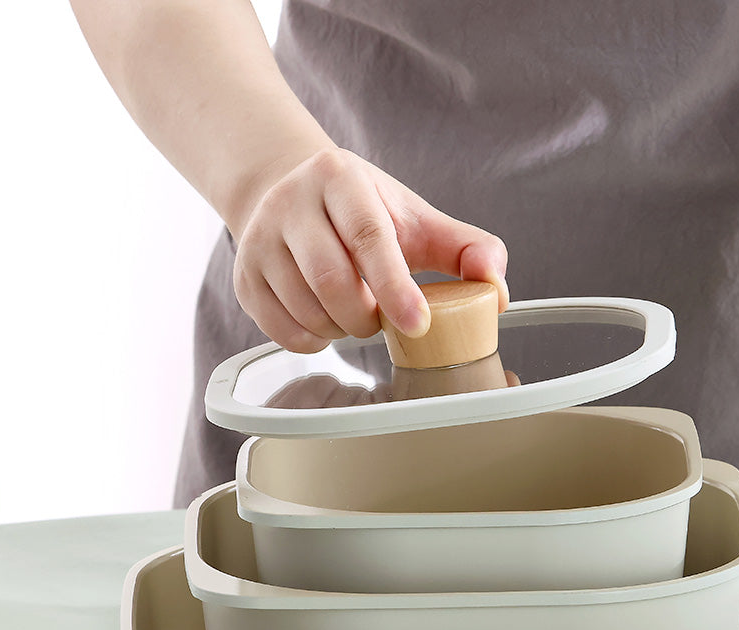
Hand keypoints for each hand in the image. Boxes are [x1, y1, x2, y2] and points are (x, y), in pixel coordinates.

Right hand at [230, 148, 508, 352]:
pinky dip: (315, 341)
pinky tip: (328, 322)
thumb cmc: (363, 213)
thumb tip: (495, 285)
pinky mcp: (244, 278)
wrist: (289, 194)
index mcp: (339, 179)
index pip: (368, 237)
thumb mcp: (416, 218)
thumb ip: (465, 248)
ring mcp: (258, 241)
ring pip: (306, 310)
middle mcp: (290, 203)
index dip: (395, 286)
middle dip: (367, 316)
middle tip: (382, 317)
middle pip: (331, 281)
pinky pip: (282, 331)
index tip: (418, 323)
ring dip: (342, 330)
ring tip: (355, 313)